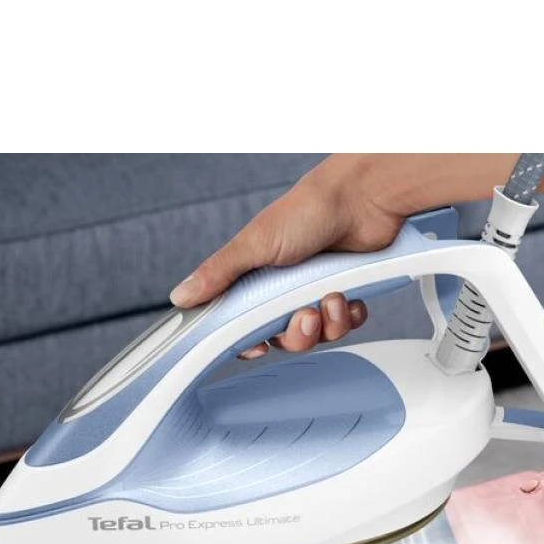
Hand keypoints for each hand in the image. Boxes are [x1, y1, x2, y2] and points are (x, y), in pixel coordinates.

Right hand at [169, 156, 407, 357]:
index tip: (259, 346)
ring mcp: (315, 291)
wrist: (364, 197)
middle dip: (297, 335)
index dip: (251, 342)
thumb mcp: (254, 243)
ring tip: (332, 297)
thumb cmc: (308, 210)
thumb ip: (218, 273)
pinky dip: (348, 315)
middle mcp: (284, 288)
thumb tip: (180, 296)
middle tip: (305, 316)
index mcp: (256, 278)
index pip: (244, 325)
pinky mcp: (346, 292)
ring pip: (317, 335)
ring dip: (327, 324)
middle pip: (284, 338)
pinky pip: (345, 324)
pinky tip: (349, 296)